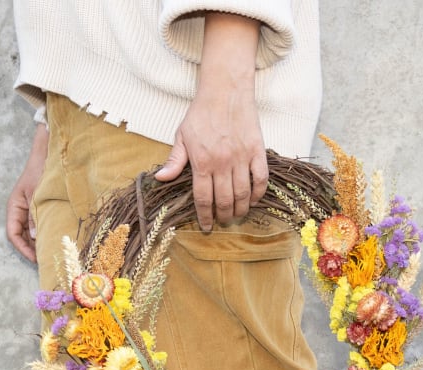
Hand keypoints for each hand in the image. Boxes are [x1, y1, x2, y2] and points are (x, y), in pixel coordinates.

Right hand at [6, 123, 48, 261]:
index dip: (23, 248)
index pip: (13, 234)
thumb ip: (34, 215)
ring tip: (53, 253)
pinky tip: (56, 241)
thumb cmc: (40, 170)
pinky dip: (47, 234)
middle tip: (48, 260)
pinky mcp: (42, 209)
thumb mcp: (36, 194)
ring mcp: (31, 211)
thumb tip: (33, 236)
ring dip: (40, 243)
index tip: (35, 258)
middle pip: (23, 237)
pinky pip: (41, 226)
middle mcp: (21, 211)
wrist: (49, 154)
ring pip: (32, 233)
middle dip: (33, 249)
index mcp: (15, 207)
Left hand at [155, 13, 267, 230]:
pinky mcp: (257, 151)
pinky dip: (258, 194)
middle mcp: (222, 163)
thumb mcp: (182, 135)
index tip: (206, 226)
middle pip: (224, 201)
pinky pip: (261, 179)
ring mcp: (242, 158)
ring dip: (240, 210)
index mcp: (202, 162)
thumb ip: (174, 160)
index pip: (203, 199)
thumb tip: (161, 178)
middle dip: (224, 216)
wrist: (225, 89)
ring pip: (243, 194)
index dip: (205, 216)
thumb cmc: (201, 112)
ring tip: (237, 215)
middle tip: (223, 221)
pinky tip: (253, 200)